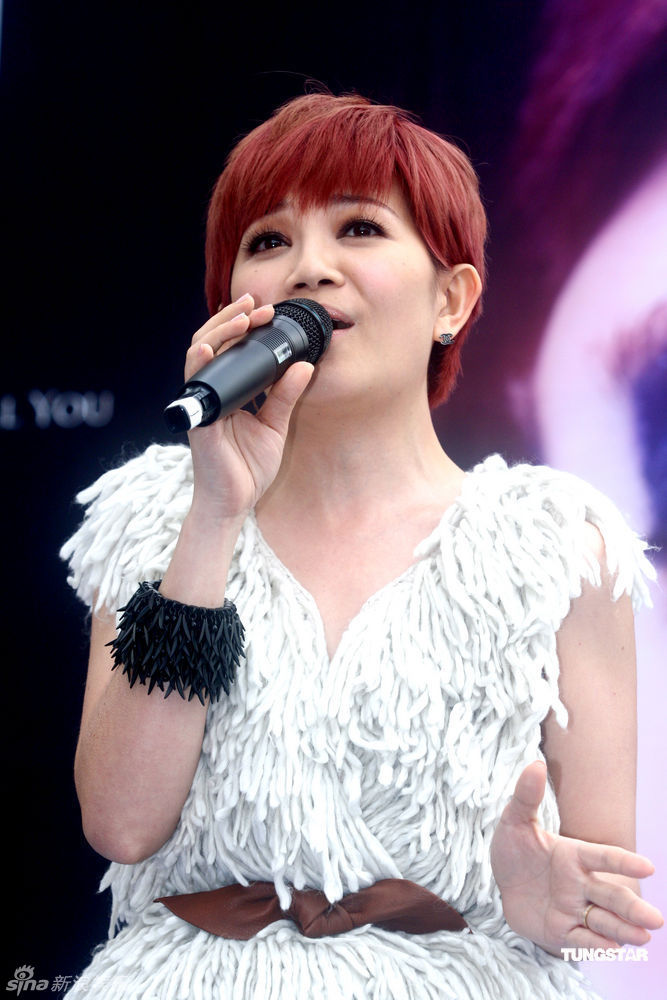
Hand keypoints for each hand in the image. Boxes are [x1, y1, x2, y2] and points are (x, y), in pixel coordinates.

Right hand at [184, 294, 313, 518]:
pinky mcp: (198, 418)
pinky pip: (193, 386)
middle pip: (212, 343)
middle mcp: (212, 392)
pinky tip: (207, 350)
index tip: (267, 311)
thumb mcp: (275, 426)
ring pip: (199, 355)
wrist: (234, 503)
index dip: (245, 326)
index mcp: (229, 391)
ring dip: (219, 333)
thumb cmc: (248, 468)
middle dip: (233, 320)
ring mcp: (202, 403)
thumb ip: (286, 396)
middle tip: (257, 306)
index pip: (231, 348)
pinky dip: (199, 365)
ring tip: (241, 318)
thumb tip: (305, 366)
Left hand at [490, 761, 663, 955]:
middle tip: (657, 920)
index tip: (648, 867)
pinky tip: (612, 949)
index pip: (603, 858)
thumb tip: (535, 764)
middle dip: (633, 908)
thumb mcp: (514, 820)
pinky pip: (581, 939)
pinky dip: (596, 944)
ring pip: (603, 921)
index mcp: (574, 855)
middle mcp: (579, 884)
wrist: (500, 881)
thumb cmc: (514, 848)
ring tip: (643, 937)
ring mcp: (572, 909)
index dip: (624, 863)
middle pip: (611, 896)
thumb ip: (527, 796)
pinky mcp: (561, 931)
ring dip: (623, 930)